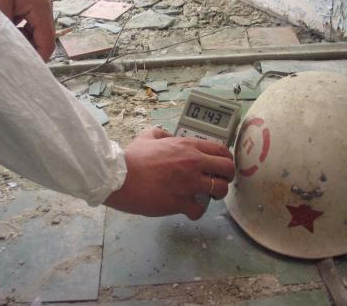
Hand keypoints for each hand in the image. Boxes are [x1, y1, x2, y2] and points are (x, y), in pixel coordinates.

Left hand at [0, 0, 54, 60]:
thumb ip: (4, 29)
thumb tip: (7, 50)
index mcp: (41, 8)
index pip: (47, 43)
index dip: (39, 59)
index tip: (25, 70)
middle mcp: (45, 6)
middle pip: (44, 39)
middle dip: (30, 51)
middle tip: (12, 60)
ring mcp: (39, 3)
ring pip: (37, 31)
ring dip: (24, 40)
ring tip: (6, 43)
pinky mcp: (31, 0)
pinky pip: (31, 22)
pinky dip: (21, 29)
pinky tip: (6, 29)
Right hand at [104, 128, 234, 219]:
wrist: (119, 177)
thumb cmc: (132, 158)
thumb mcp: (147, 136)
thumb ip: (161, 134)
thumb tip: (167, 136)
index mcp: (187, 146)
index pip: (220, 149)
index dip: (225, 159)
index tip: (221, 166)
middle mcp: (193, 163)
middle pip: (227, 168)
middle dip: (227, 176)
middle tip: (218, 181)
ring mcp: (188, 183)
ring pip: (219, 189)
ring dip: (216, 194)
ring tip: (206, 196)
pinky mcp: (180, 202)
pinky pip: (199, 209)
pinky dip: (196, 211)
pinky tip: (188, 210)